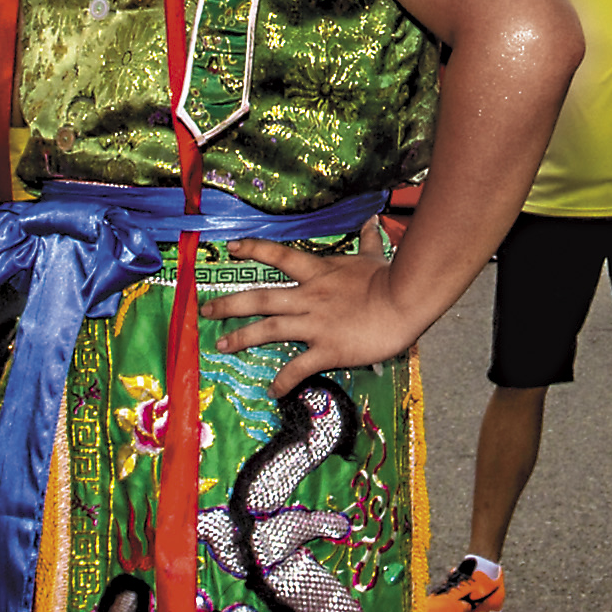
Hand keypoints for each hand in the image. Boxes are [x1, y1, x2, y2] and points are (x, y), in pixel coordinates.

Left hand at [199, 232, 433, 396]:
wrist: (405, 302)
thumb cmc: (391, 279)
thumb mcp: (374, 257)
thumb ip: (368, 240)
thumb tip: (372, 220)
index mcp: (319, 272)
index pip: (279, 256)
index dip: (253, 250)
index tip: (231, 248)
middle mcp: (309, 296)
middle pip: (260, 297)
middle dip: (229, 303)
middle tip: (205, 309)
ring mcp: (316, 323)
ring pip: (269, 329)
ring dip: (242, 337)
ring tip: (222, 345)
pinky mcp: (327, 349)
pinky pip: (298, 367)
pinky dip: (282, 380)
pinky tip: (272, 390)